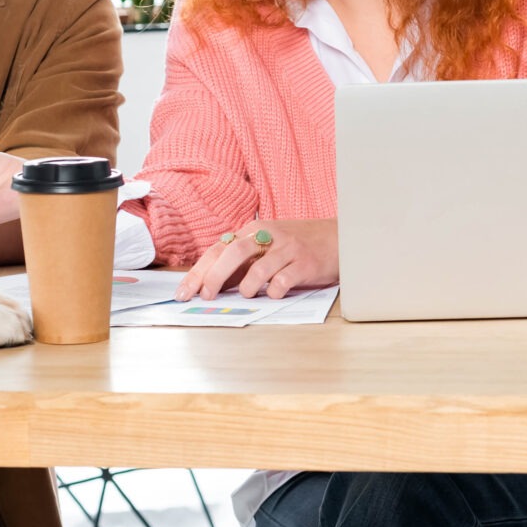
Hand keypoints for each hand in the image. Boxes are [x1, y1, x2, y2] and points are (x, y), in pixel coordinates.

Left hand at [174, 217, 338, 299]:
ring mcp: (289, 249)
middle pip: (234, 253)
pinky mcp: (306, 263)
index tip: (184, 292)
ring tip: (245, 295)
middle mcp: (270, 236)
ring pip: (258, 267)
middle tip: (206, 296)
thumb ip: (243, 261)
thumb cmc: (299, 245)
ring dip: (246, 286)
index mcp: (255, 230)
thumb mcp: (268, 246)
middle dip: (214, 276)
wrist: (342, 236)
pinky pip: (285, 279)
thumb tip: (212, 285)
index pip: (219, 249)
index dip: (199, 271)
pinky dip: (274, 291)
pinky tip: (274, 295)